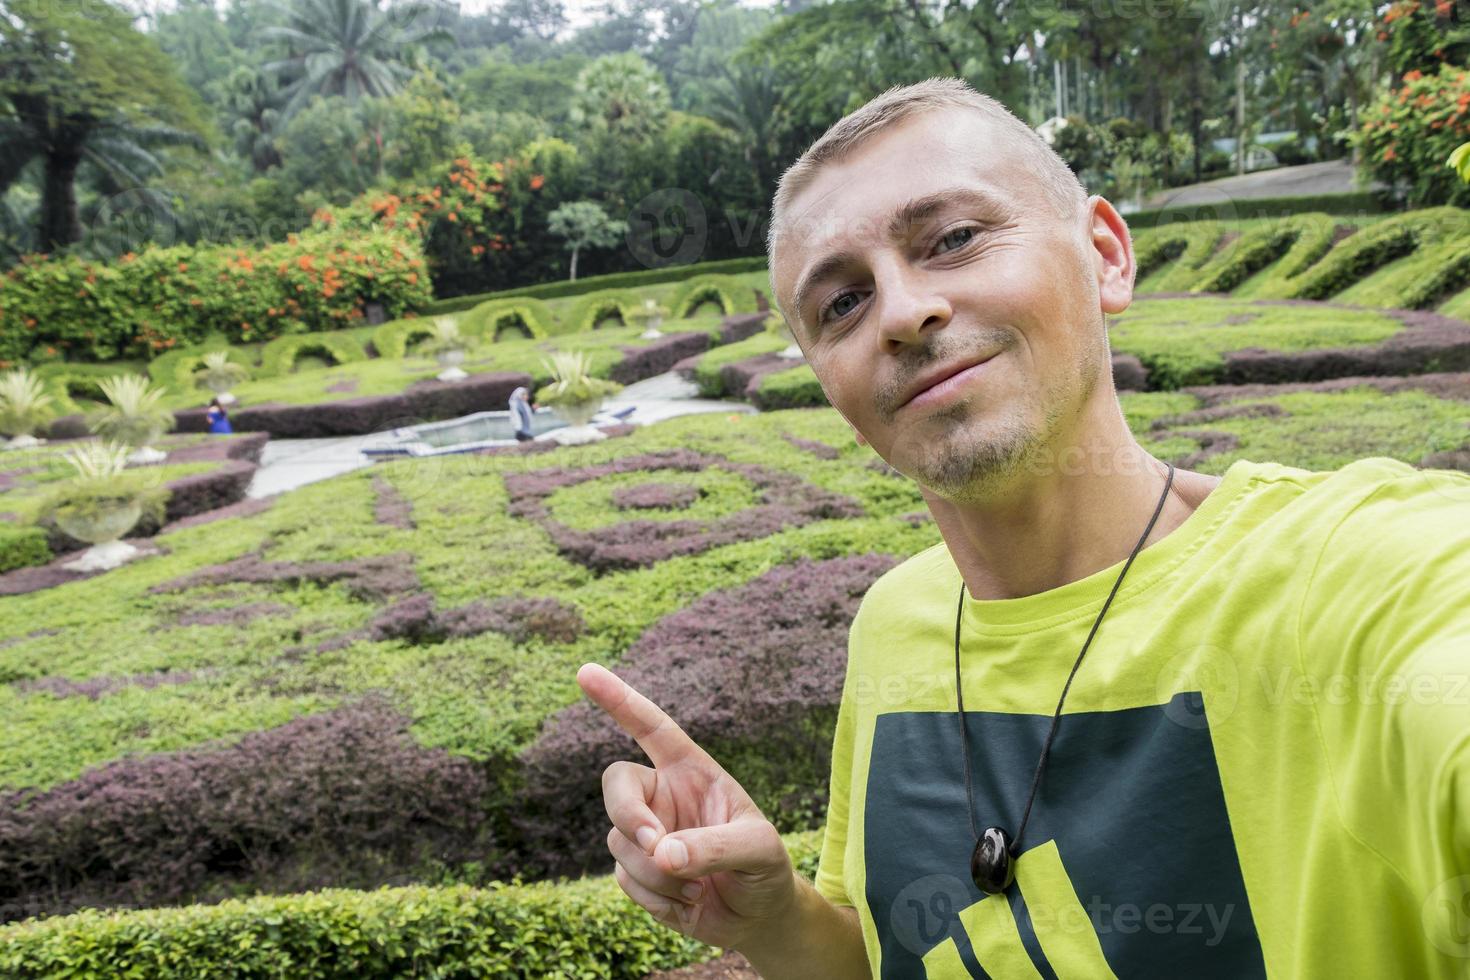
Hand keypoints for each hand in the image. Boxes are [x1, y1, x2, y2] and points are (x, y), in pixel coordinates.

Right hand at [577, 663, 796, 951]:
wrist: (757, 918)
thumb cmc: (764, 869)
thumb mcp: (759, 849)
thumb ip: (716, 846)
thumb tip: (663, 854)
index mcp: (691, 771)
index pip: (651, 728)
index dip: (620, 700)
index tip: (586, 672)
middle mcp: (661, 796)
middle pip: (616, 784)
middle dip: (628, 814)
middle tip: (657, 844)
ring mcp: (644, 834)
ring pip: (621, 842)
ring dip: (659, 873)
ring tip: (700, 887)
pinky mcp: (635, 871)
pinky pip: (626, 880)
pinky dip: (657, 898)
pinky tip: (689, 903)